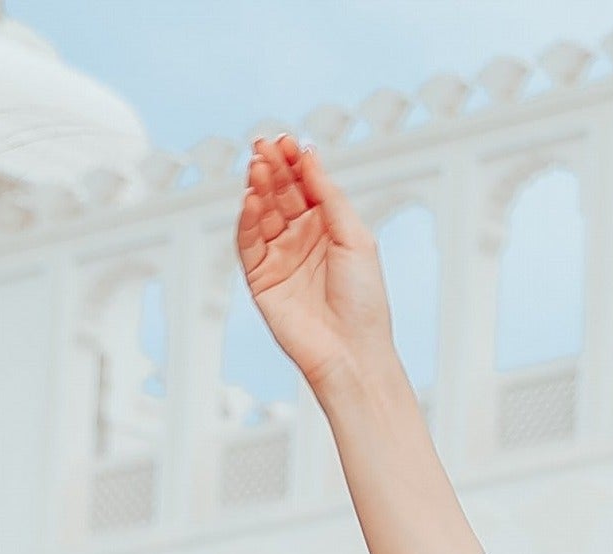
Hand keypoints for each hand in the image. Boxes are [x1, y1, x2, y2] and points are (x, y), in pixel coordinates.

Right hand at [237, 134, 394, 396]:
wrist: (353, 354)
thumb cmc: (365, 303)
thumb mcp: (355, 238)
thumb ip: (330, 196)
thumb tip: (308, 155)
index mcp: (328, 229)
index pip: (305, 186)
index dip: (294, 162)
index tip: (286, 141)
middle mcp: (302, 240)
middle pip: (281, 193)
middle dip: (273, 168)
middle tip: (265, 146)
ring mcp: (280, 257)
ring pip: (262, 212)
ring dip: (258, 187)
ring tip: (258, 165)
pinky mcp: (261, 278)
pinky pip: (249, 242)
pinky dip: (247, 218)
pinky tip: (251, 199)